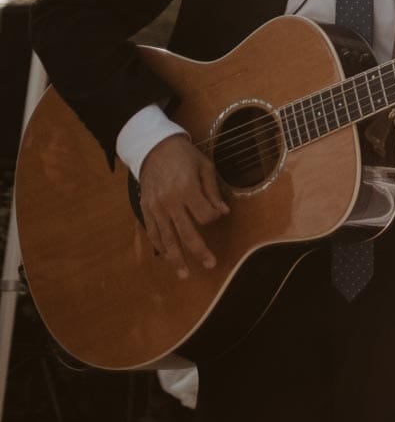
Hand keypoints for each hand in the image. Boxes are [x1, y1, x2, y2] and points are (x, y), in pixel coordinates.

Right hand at [137, 134, 228, 278]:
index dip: (213, 217)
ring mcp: (155, 208)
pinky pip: (153, 232)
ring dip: (176, 258)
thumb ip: (213, 191)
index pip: (204, 216)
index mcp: (186, 190)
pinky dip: (159, 246)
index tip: (216, 214)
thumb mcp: (205, 167)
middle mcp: (169, 202)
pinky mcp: (145, 209)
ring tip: (184, 274)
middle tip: (210, 265)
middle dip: (199, 251)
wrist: (153, 147)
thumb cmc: (184, 156)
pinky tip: (167, 257)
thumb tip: (223, 213)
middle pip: (186, 233)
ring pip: (166, 238)